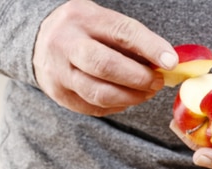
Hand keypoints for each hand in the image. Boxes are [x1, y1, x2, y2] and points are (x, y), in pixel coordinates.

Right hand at [33, 0, 177, 116]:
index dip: (149, 48)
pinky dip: (118, 105)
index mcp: (82, 18)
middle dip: (139, 78)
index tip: (171, 62)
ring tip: (147, 92)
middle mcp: (66, 44)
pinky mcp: (60, 94)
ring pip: (100, 93)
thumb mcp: (104, 23)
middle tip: (158, 82)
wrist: (40, 40)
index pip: (121, 33)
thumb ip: (132, 40)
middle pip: (106, 66)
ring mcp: (59, 72)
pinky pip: (95, 107)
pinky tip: (128, 98)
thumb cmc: (86, 32)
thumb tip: (166, 62)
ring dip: (132, 97)